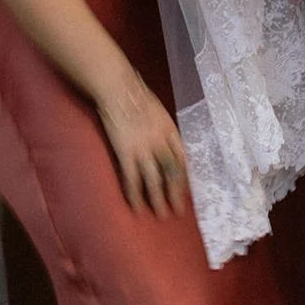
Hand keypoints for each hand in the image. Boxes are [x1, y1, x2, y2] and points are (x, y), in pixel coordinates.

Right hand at [97, 73, 187, 216]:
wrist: (119, 90)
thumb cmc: (138, 96)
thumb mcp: (159, 112)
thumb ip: (162, 129)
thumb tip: (165, 144)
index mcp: (170, 130)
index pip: (181, 159)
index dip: (184, 177)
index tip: (185, 190)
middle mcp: (160, 142)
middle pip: (170, 172)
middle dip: (174, 193)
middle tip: (177, 211)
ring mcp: (143, 149)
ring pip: (154, 180)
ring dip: (157, 199)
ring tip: (160, 214)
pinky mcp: (126, 153)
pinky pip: (132, 179)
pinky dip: (135, 195)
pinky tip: (137, 206)